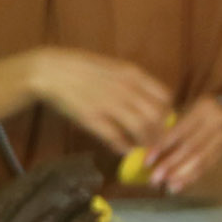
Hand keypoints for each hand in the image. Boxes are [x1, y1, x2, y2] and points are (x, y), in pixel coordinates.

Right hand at [21, 46, 175, 153]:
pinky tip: (126, 151)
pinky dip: (124, 147)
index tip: (166, 123)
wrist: (52, 71)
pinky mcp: (94, 119)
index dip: (169, 112)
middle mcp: (126, 89)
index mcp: (133, 74)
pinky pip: (116, 137)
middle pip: (157, 115)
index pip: (164, 96)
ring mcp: (110, 105)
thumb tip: (147, 98)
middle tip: (161, 144)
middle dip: (162, 133)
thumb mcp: (113, 68)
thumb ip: (131, 82)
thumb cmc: (82, 68)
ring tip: (147, 152)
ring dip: (147, 143)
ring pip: (141, 128)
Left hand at [142, 94, 221, 192]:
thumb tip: (149, 153)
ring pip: (202, 159)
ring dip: (181, 175)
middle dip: (171, 165)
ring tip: (166, 185)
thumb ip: (171, 128)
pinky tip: (179, 185)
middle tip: (154, 179)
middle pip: (191, 147)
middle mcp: (217, 122)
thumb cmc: (199, 107)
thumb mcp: (186, 109)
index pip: (179, 131)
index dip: (162, 147)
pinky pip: (208, 165)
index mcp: (204, 108)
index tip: (147, 162)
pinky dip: (192, 176)